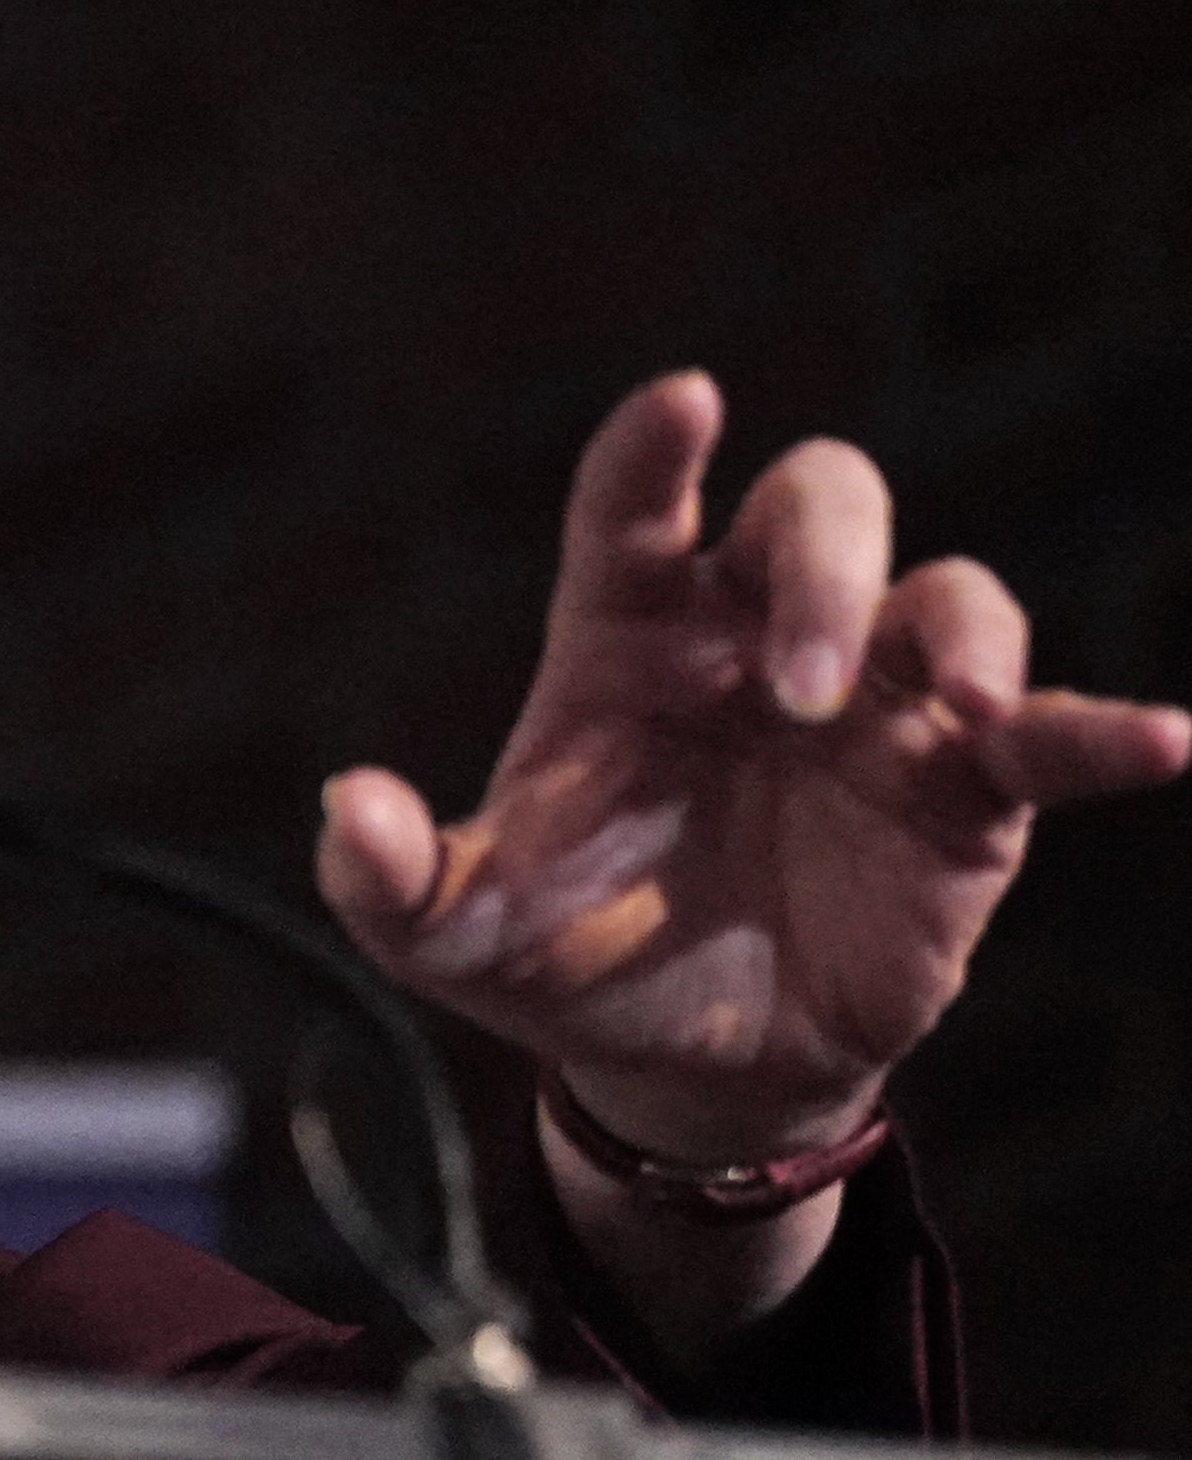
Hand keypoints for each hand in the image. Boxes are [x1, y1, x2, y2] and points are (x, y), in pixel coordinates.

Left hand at [315, 371, 1189, 1170]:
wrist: (683, 1056)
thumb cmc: (568, 951)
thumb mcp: (455, 931)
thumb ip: (387, 877)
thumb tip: (349, 809)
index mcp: (626, 637)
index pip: (638, 509)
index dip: (655, 452)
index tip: (682, 402)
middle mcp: (758, 640)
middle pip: (821, 511)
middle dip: (823, 564)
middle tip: (801, 678)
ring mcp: (874, 706)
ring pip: (948, 594)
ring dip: (952, 631)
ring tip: (942, 699)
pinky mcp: (966, 793)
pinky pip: (1051, 734)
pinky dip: (1107, 729)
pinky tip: (1161, 740)